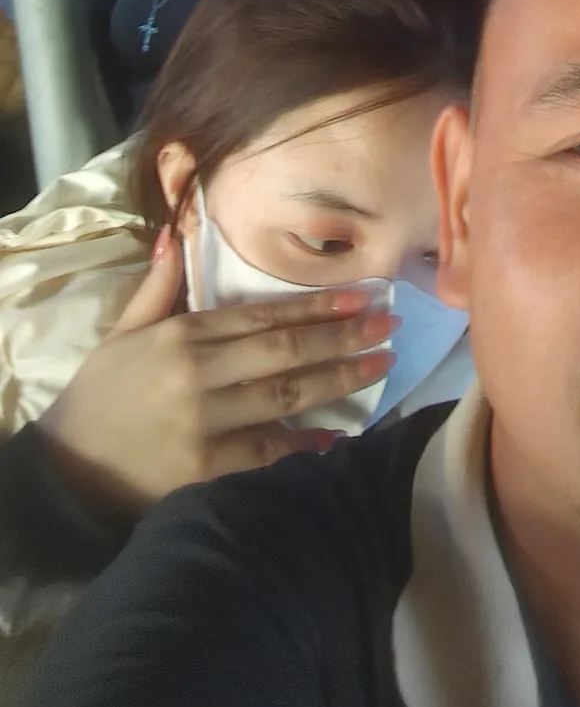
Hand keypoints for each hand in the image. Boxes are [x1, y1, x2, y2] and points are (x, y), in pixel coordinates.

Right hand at [35, 234, 396, 515]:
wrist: (63, 472)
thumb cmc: (100, 398)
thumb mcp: (122, 334)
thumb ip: (157, 287)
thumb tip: (174, 234)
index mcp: (182, 335)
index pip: (262, 315)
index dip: (316, 305)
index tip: (361, 295)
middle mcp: (197, 373)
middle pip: (284, 351)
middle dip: (342, 336)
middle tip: (389, 327)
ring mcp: (203, 422)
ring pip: (285, 397)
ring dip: (338, 380)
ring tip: (381, 366)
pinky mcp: (204, 469)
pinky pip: (266, 453)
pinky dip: (303, 445)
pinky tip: (337, 436)